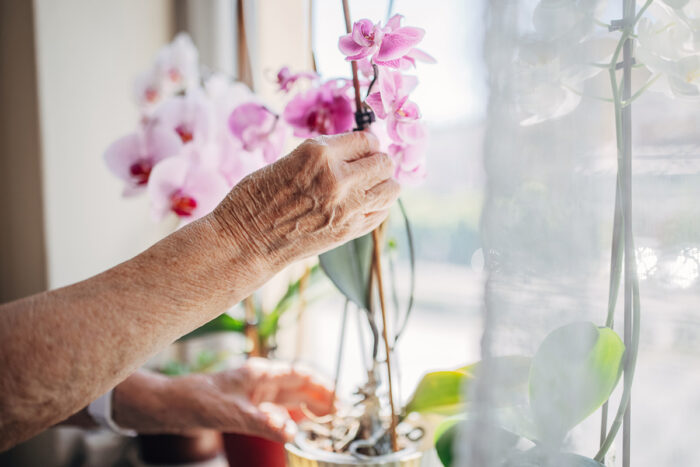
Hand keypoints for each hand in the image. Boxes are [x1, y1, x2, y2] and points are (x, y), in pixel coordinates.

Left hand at [113, 359, 333, 441]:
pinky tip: (299, 424)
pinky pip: (277, 408)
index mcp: (261, 373)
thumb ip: (262, 423)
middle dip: (321, 397)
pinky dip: (292, 415)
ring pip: (290, 396)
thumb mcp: (230, 414)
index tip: (340, 399)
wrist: (170, 405)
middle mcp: (261, 380)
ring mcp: (255, 392)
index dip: (323, 384)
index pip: (301, 374)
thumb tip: (290, 433)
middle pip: (300, 385)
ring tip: (327, 420)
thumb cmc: (197, 401)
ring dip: (309, 406)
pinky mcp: (248, 404)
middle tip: (340, 415)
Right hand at [212, 131, 399, 273]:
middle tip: (367, 166)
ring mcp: (347, 208)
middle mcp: (338, 178)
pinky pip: (382, 212)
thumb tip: (357, 148)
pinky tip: (364, 204)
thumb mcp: (289, 159)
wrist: (245, 241)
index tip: (363, 148)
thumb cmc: (256, 197)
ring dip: (384, 183)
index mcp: (318, 154)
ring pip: (391, 188)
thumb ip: (325, 154)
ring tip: (369, 185)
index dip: (367, 143)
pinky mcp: (348, 231)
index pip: (365, 139)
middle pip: (384, 162)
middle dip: (377, 161)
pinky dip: (378, 205)